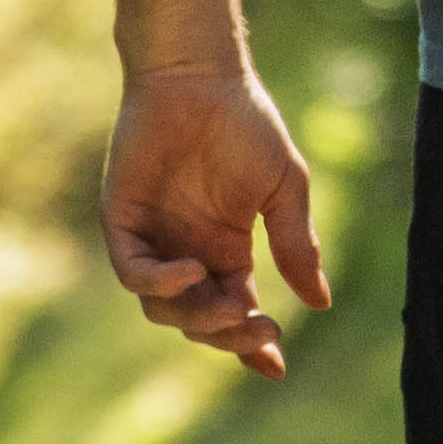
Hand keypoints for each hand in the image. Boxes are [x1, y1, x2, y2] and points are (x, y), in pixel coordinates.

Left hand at [102, 60, 332, 379]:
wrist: (198, 75)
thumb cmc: (245, 123)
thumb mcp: (284, 189)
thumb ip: (296, 245)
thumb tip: (320, 303)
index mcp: (226, 251)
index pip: (236, 314)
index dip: (252, 347)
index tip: (275, 368)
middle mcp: (188, 253)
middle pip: (200, 321)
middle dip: (230, 337)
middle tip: (260, 328)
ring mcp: (154, 239)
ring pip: (163, 309)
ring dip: (197, 317)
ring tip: (231, 307)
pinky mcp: (122, 220)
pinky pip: (133, 272)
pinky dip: (159, 283)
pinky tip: (190, 272)